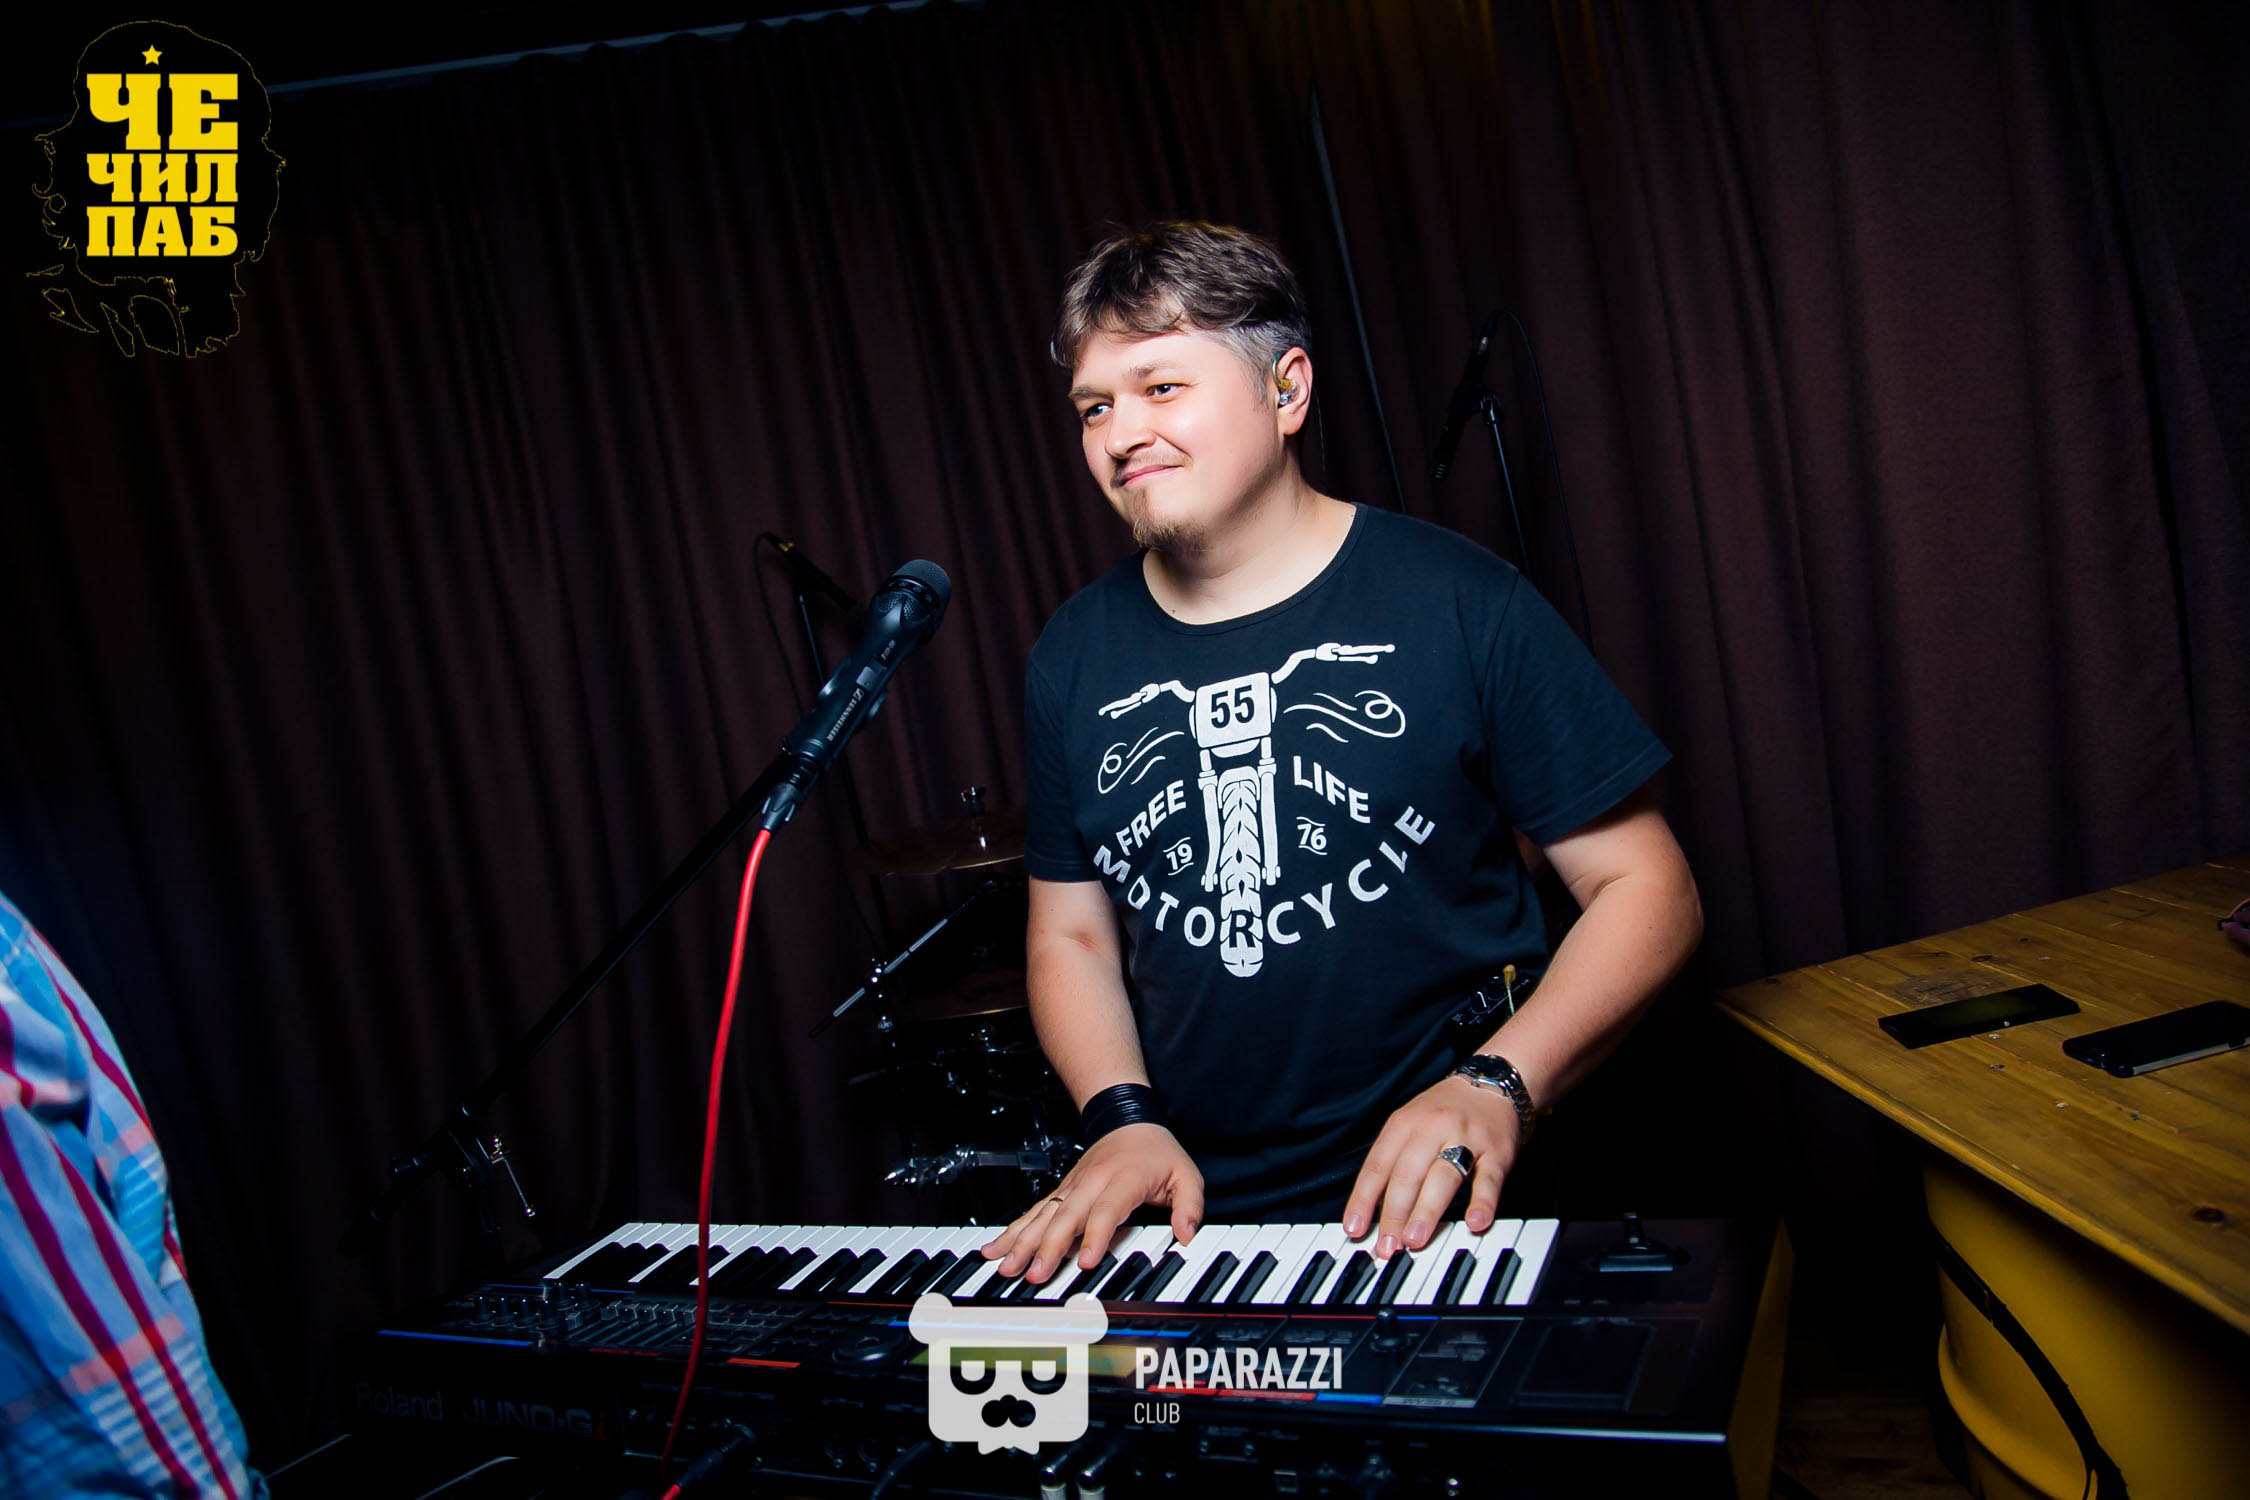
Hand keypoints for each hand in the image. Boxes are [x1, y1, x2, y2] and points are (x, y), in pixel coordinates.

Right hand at [978, 1124, 1202, 1284]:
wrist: (1128, 1118)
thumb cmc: (1156, 1151)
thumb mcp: (1186, 1175)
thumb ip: (1190, 1206)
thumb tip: (1187, 1236)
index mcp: (1124, 1179)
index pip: (1107, 1209)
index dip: (1095, 1235)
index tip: (1085, 1261)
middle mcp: (1092, 1182)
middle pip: (1066, 1216)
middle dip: (1048, 1247)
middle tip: (1035, 1275)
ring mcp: (1072, 1186)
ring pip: (1044, 1215)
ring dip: (1023, 1241)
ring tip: (1006, 1265)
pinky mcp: (1061, 1191)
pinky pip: (1034, 1211)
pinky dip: (1013, 1230)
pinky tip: (996, 1248)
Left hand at [1342, 1075, 1519, 1258]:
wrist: (1492, 1084)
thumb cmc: (1445, 1112)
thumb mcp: (1411, 1124)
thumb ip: (1394, 1162)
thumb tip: (1374, 1211)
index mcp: (1404, 1124)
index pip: (1377, 1166)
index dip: (1363, 1200)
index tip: (1354, 1229)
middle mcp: (1432, 1128)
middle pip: (1407, 1174)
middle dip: (1394, 1214)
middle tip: (1387, 1246)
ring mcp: (1466, 1138)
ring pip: (1442, 1177)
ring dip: (1426, 1211)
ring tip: (1414, 1240)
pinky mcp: (1496, 1151)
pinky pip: (1488, 1179)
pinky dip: (1481, 1203)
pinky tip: (1474, 1223)